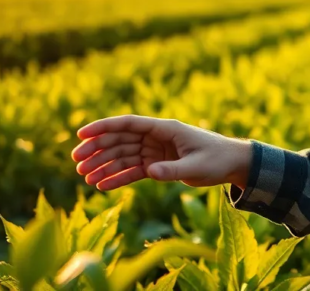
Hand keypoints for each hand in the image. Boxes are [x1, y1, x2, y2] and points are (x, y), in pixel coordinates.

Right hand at [71, 114, 252, 190]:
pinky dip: (118, 178)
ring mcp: (156, 151)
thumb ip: (172, 170)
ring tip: (84, 178)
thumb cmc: (217, 159)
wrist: (232, 165)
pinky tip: (101, 185)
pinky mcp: (158, 165)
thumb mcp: (196, 166)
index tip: (81, 134)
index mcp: (166, 129)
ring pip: (124, 156)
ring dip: (104, 166)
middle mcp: (157, 137)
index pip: (129, 124)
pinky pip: (133, 171)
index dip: (104, 127)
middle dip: (97, 149)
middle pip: (121, 140)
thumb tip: (149, 172)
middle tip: (76, 162)